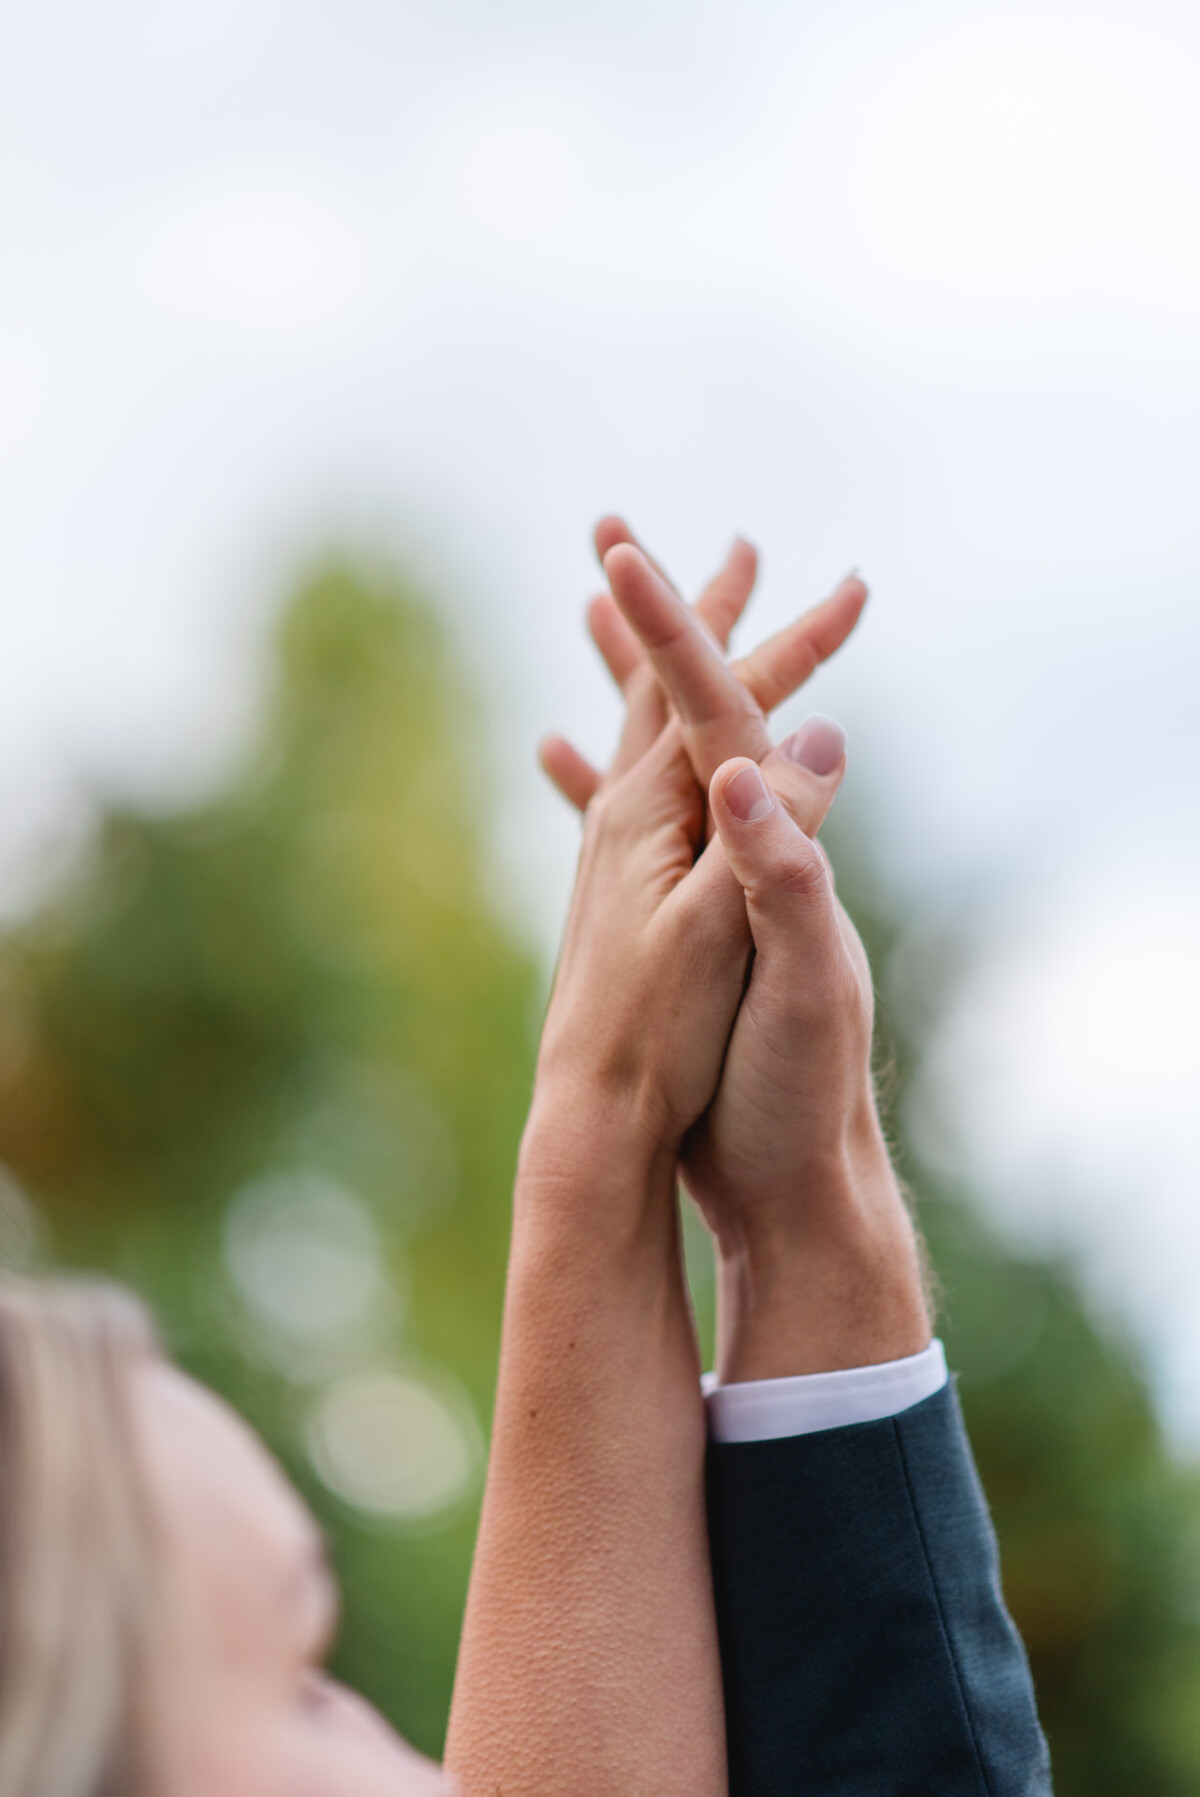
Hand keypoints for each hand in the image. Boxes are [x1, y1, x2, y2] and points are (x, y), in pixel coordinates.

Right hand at [544, 519, 928, 1375]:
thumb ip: (783, 870)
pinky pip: (635, 823)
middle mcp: (734, 845)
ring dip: (632, 681)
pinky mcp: (683, 922)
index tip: (621, 544)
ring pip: (658, 752)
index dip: (674, 622)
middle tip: (616, 536)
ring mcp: (705, 880)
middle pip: (690, 704)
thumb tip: (773, 752)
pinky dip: (599, 781)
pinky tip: (564, 760)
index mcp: (756, 842)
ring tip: (597, 617)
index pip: (716, 704)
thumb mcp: (797, 979)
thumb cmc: (792, 1087)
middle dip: (660, 621)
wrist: (794, 1173)